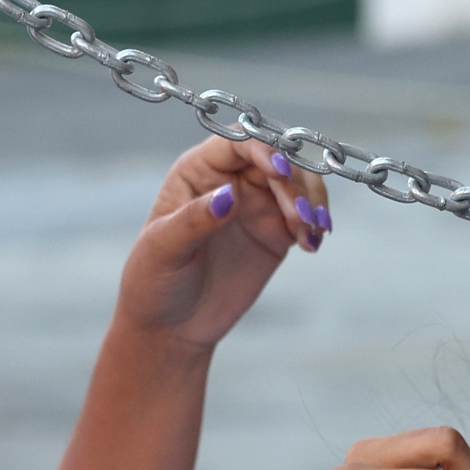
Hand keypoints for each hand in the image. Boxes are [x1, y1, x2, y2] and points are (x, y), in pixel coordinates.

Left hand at [114, 139, 328, 349]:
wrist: (171, 326)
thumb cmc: (154, 281)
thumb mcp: (164, 249)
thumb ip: (195, 220)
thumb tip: (229, 194)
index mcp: (198, 171)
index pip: (238, 143)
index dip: (264, 150)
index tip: (280, 172)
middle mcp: (231, 180)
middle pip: (277, 159)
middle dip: (295, 184)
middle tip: (301, 218)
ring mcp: (257, 205)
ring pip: (299, 184)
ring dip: (313, 202)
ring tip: (310, 233)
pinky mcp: (276, 234)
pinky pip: (306, 217)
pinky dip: (316, 225)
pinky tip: (312, 244)